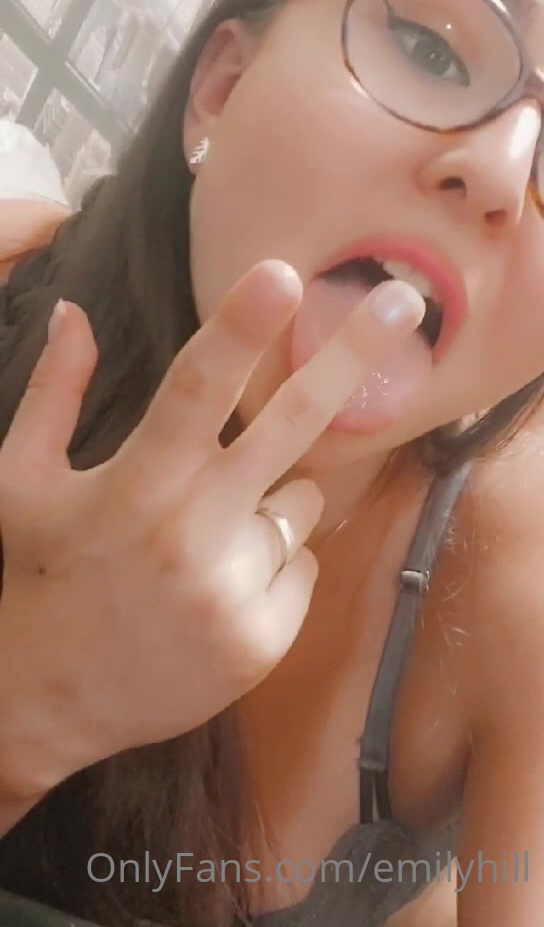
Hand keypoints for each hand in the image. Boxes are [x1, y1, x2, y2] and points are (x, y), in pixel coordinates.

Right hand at [0, 260, 424, 798]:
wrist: (40, 705)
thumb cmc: (34, 577)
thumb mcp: (21, 481)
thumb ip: (53, 392)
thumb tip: (73, 310)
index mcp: (133, 486)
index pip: (194, 391)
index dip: (240, 329)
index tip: (282, 273)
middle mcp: (193, 534)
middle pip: (292, 427)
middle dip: (350, 356)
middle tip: (402, 301)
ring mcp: (235, 593)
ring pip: (300, 503)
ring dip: (269, 501)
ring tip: (200, 540)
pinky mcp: (262, 640)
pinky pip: (300, 567)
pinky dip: (270, 566)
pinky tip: (212, 590)